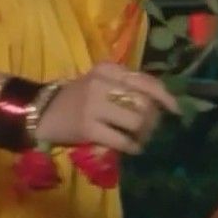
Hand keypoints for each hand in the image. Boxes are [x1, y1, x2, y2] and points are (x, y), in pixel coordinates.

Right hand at [35, 62, 179, 153]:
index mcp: (108, 69)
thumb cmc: (77, 98)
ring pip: (136, 120)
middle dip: (152, 120)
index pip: (145, 80)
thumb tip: (161, 101)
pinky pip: (122, 139)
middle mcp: (102, 82)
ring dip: (143, 134)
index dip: (164, 96)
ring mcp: (94, 105)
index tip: (175, 109)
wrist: (41, 112)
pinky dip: (132, 146)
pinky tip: (132, 148)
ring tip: (140, 139)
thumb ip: (127, 86)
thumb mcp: (101, 83)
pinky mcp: (88, 127)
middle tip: (150, 130)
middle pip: (144, 103)